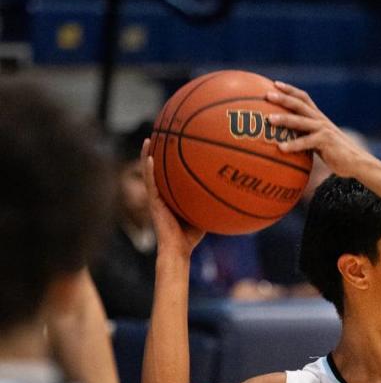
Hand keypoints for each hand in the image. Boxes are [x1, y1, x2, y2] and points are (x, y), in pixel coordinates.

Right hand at [140, 139, 204, 257]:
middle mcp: (162, 193)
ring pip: (149, 172)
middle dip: (159, 151)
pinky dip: (148, 170)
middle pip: (159, 168)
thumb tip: (232, 192)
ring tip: (149, 139)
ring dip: (147, 156)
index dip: (170, 157)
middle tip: (162, 133)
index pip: (170, 172)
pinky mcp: (153, 203)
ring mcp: (155, 197)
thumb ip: (212, 202)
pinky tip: (149, 157)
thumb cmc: (192, 235)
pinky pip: (150, 183)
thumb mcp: (205, 214)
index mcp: (172, 195)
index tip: (176, 141)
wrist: (178, 249)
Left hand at [266, 82, 372, 177]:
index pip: (303, 98)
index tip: (274, 84)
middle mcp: (320, 119)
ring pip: (301, 121)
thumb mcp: (320, 140)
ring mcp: (324, 129)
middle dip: (283, 98)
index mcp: (318, 117)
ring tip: (269, 119)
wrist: (357, 162)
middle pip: (299, 104)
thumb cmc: (335, 153)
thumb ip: (306, 136)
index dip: (290, 90)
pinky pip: (306, 142)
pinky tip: (281, 148)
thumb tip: (285, 139)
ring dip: (284, 119)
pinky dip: (293, 145)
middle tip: (266, 95)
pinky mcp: (326, 141)